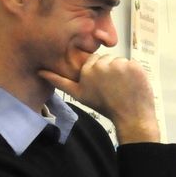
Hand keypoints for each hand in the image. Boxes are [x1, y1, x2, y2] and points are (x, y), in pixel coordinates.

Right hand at [40, 55, 158, 142]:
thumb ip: (60, 81)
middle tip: (114, 86)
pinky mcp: (134, 66)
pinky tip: (132, 84)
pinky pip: (133, 64)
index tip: (104, 83)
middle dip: (111, 70)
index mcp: (87, 70)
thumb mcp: (79, 94)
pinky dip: (135, 73)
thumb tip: (40, 72)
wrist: (129, 116)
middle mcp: (102, 65)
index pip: (94, 60)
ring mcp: (119, 65)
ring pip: (121, 62)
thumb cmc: (104, 106)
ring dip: (123, 71)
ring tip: (123, 86)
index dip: (100, 71)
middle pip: (108, 59)